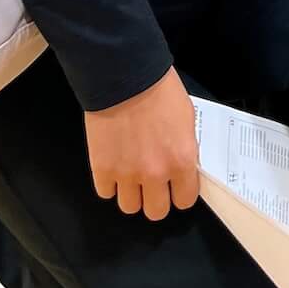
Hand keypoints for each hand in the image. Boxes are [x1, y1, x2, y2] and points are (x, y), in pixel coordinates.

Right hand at [84, 66, 199, 219]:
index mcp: (182, 161)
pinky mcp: (102, 169)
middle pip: (156, 212)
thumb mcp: (186, 118)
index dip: (180, 192)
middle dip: (156, 198)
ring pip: (129, 208)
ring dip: (131, 193)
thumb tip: (181, 164)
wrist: (124, 75)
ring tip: (131, 175)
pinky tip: (114, 166)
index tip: (176, 185)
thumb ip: (184, 148)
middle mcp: (155, 174)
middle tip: (153, 183)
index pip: (185, 200)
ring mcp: (126, 174)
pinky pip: (106, 193)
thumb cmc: (159, 89)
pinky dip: (110, 184)